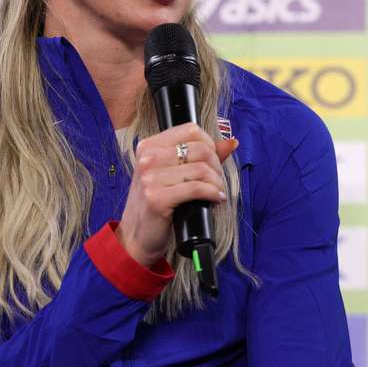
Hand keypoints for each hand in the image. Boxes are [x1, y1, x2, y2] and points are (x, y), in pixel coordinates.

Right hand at [116, 122, 238, 267]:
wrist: (137, 236)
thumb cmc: (156, 204)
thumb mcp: (172, 174)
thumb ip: (200, 156)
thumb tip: (230, 143)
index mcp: (148, 146)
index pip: (191, 130)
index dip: (209, 144)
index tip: (212, 161)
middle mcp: (147, 158)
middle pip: (200, 149)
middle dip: (217, 166)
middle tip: (216, 181)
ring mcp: (150, 178)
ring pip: (201, 169)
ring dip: (217, 183)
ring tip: (216, 192)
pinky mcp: (157, 198)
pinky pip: (197, 188)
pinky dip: (213, 193)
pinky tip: (215, 199)